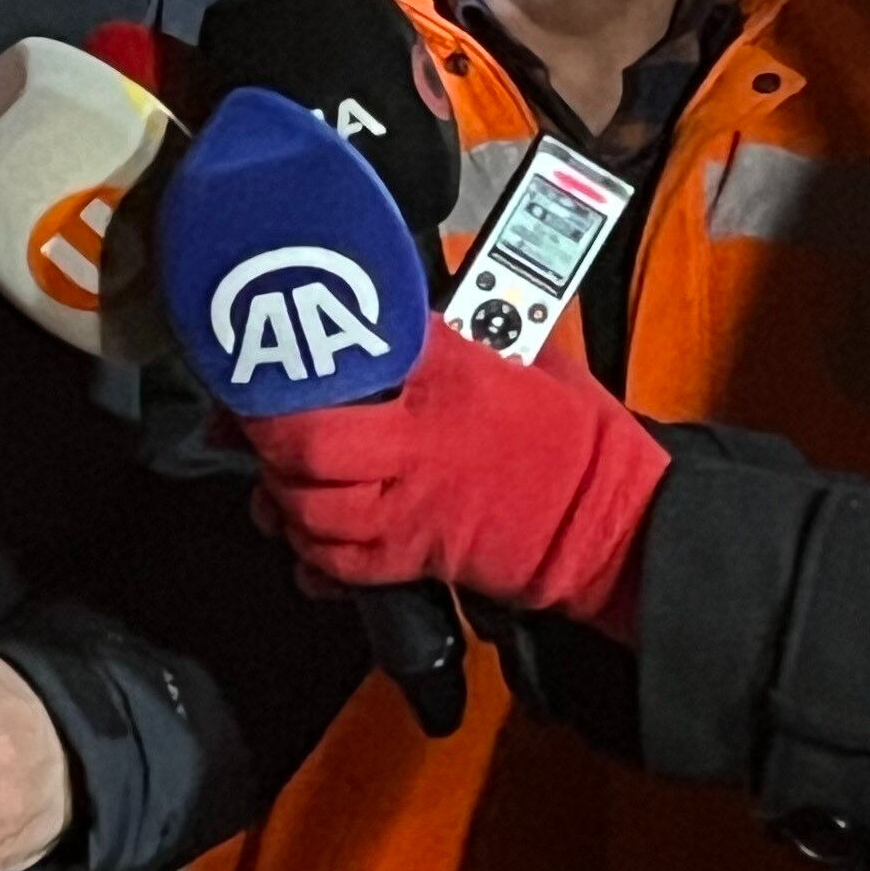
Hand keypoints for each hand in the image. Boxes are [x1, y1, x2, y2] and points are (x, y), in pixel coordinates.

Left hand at [244, 326, 670, 635]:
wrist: (615, 523)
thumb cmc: (577, 438)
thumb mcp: (526, 353)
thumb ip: (456, 332)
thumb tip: (403, 306)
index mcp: (447, 377)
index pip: (351, 349)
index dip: (296, 351)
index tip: (269, 344)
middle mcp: (418, 442)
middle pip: (308, 441)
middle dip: (266, 432)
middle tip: (254, 417)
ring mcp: (412, 506)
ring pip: (310, 508)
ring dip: (281, 492)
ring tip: (281, 474)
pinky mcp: (416, 559)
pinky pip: (337, 564)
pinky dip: (310, 553)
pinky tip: (310, 534)